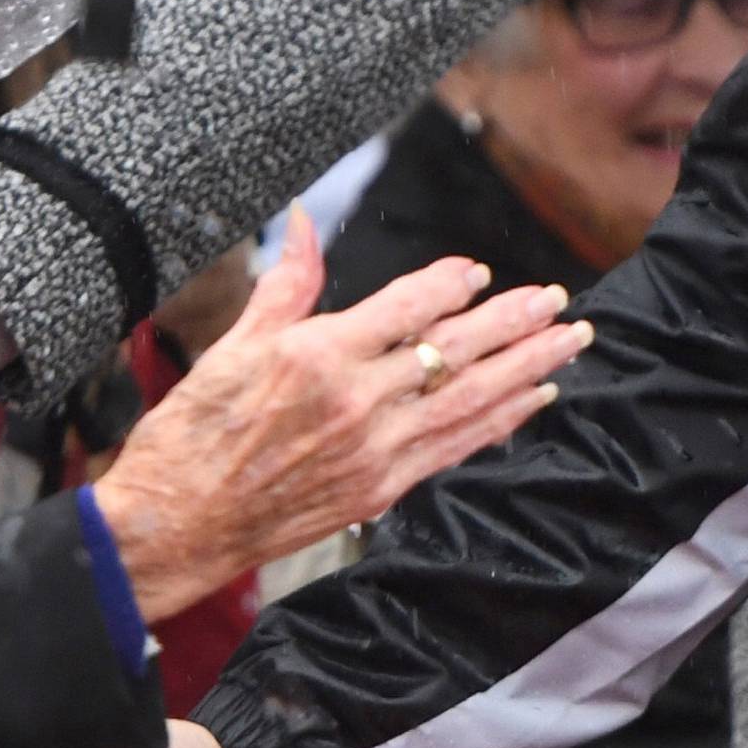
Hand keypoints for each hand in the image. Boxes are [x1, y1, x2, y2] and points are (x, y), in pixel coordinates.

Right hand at [94, 207, 591, 619]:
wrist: (177, 525)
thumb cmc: (195, 434)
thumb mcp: (236, 343)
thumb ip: (287, 282)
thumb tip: (305, 222)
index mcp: (318, 355)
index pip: (407, 308)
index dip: (449, 287)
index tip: (478, 273)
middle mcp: (356, 401)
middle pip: (455, 351)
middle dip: (515, 322)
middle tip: (559, 300)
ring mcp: (375, 449)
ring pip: (470, 399)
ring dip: (528, 368)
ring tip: (570, 342)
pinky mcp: (380, 489)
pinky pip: (456, 447)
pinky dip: (500, 421)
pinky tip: (533, 399)